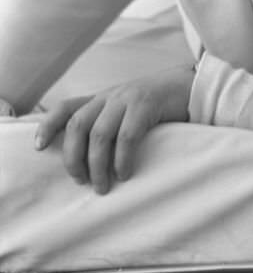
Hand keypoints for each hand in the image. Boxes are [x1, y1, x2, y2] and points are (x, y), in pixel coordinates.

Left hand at [34, 64, 194, 193]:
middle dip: (73, 157)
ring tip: (103, 186)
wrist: (193, 86)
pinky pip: (127, 136)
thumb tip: (89, 160)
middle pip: (78, 124)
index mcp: (104, 98)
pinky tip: (125, 173)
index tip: (38, 146)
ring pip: (99, 133)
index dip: (48, 125)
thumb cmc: (161, 105)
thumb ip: (110, 123)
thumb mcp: (130, 110)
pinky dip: (122, 158)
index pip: (67, 106)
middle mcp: (112, 95)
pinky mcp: (147, 104)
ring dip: (97, 165)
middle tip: (81, 181)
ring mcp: (128, 98)